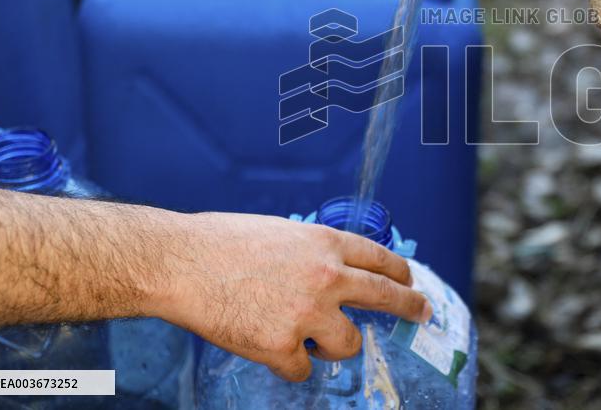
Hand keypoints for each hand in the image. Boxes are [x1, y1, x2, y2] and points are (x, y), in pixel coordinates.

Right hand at [148, 212, 431, 381]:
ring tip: (315, 340)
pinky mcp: (281, 346)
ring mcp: (306, 314)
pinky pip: (302, 369)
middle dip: (410, 308)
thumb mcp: (280, 232)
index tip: (411, 282)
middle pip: (386, 297)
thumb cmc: (221, 241)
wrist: (180, 262)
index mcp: (325, 244)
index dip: (400, 273)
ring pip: (348, 345)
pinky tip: (272, 349)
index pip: (381, 259)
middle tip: (421, 314)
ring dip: (336, 346)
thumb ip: (313, 253)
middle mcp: (326, 277)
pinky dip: (290, 364)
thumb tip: (333, 272)